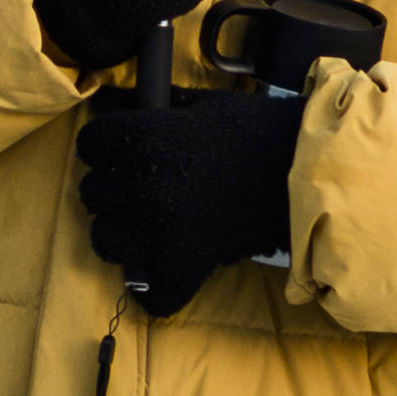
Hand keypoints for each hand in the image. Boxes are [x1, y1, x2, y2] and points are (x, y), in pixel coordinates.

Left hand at [75, 74, 308, 316]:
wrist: (306, 171)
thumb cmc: (255, 131)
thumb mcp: (199, 107)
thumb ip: (148, 107)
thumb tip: (104, 102)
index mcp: (145, 138)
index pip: (90, 145)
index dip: (105, 148)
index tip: (122, 152)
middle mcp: (144, 185)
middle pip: (92, 193)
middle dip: (113, 190)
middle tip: (144, 190)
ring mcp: (161, 231)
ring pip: (106, 241)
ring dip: (122, 235)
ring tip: (148, 228)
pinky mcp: (186, 267)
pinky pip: (149, 293)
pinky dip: (155, 288)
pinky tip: (166, 268)